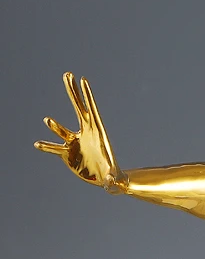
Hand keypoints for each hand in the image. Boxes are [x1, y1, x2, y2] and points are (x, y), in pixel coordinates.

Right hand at [35, 73, 126, 191]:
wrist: (106, 181)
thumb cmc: (113, 178)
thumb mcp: (113, 179)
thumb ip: (112, 181)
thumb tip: (111, 184)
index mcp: (99, 134)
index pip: (92, 111)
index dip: (87, 95)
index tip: (83, 79)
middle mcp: (86, 134)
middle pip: (78, 109)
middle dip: (73, 93)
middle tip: (67, 74)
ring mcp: (76, 143)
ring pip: (62, 130)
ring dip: (55, 126)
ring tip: (48, 120)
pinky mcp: (67, 153)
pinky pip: (54, 147)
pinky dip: (46, 146)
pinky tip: (37, 144)